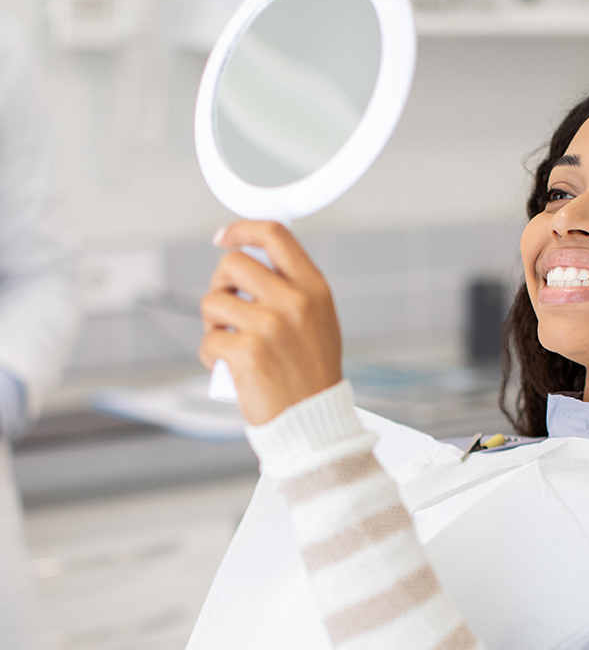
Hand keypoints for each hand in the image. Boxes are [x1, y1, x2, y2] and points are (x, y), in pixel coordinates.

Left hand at [199, 221, 343, 424]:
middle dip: (221, 283)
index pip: (276, 235)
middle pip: (233, 263)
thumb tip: (252, 262)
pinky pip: (209, 339)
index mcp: (314, 290)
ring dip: (213, 322)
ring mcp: (270, 326)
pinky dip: (212, 354)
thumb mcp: (319, 322)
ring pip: (213, 301)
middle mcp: (294, 302)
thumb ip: (293, 289)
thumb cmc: (312, 374)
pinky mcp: (247, 352)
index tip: (225, 236)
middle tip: (226, 308)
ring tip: (231, 342)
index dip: (243, 229)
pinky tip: (229, 367)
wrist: (313, 421)